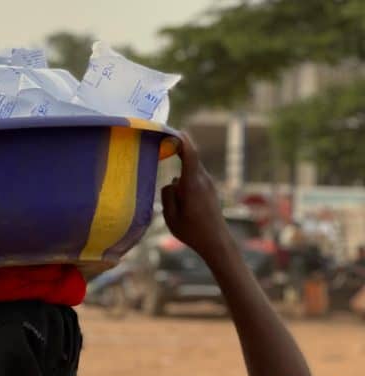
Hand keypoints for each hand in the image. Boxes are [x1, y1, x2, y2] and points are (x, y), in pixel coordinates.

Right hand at [160, 133, 230, 257]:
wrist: (216, 242)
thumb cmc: (192, 231)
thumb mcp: (170, 217)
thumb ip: (167, 195)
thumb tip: (171, 183)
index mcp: (192, 185)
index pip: (190, 154)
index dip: (182, 140)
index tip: (173, 129)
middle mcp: (203, 181)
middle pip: (189, 159)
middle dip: (178, 149)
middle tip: (163, 141)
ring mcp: (208, 184)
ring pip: (190, 170)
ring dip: (181, 170)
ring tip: (172, 184)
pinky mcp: (209, 190)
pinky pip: (194, 177)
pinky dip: (185, 178)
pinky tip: (180, 194)